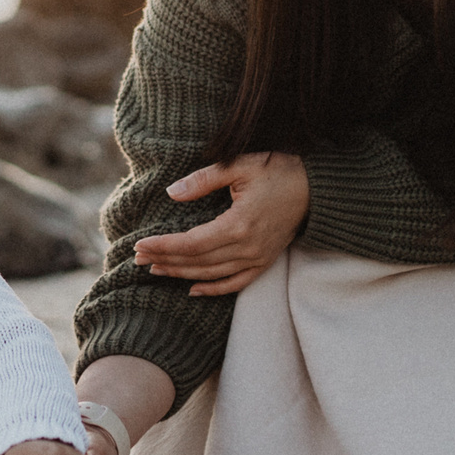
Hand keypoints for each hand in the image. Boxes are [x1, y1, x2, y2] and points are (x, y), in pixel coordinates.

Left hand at [133, 151, 308, 295]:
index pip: (191, 243)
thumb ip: (203, 179)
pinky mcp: (265, 262)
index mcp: (239, 224)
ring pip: (212, 274)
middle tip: (138, 258)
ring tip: (155, 269)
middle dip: (165, 260)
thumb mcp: (239, 165)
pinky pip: (236, 283)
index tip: (140, 245)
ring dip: (181, 274)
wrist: (316, 187)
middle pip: (197, 261)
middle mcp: (248, 248)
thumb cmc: (278, 170)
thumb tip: (171, 192)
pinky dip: (213, 289)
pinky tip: (192, 289)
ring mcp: (258, 258)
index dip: (164, 246)